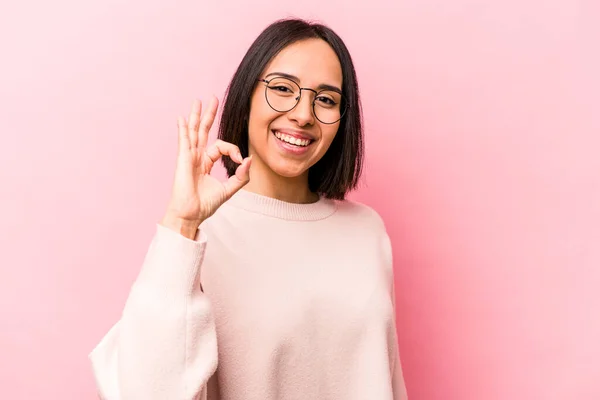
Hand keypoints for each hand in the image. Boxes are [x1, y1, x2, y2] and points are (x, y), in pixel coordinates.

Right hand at [161, 97, 251, 236]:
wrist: (191, 214)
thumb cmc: (205, 205)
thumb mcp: (229, 189)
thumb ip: (241, 176)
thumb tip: (250, 159)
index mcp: (206, 162)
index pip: (222, 146)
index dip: (234, 150)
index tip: (241, 161)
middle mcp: (197, 157)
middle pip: (204, 131)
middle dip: (210, 115)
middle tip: (213, 99)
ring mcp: (189, 157)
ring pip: (194, 131)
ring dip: (196, 115)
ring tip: (198, 101)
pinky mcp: (183, 160)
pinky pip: (184, 140)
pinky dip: (183, 128)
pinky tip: (181, 118)